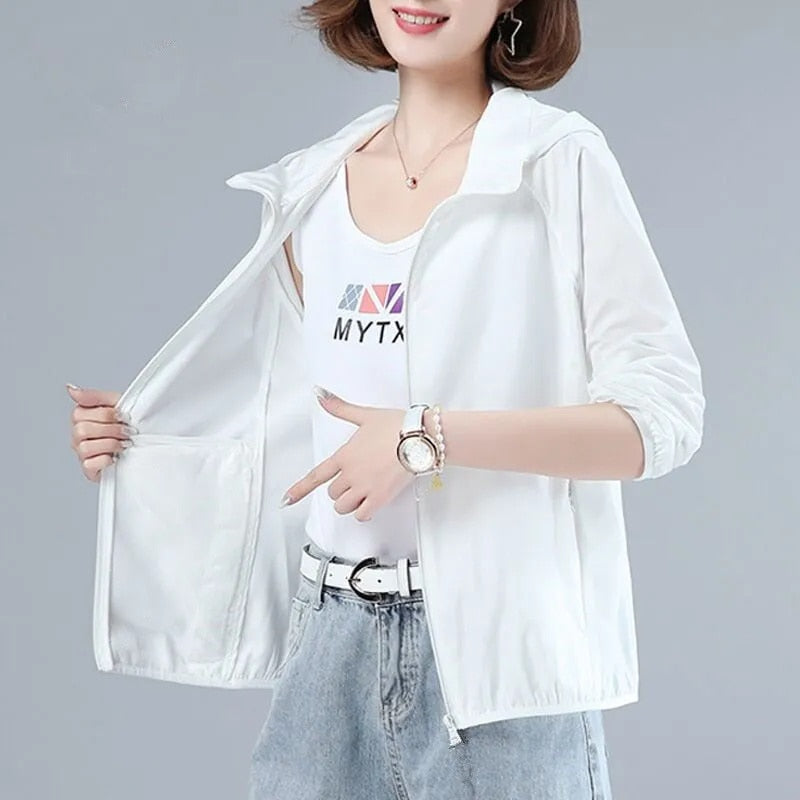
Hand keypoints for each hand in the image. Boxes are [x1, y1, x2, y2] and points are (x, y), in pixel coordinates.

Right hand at [66, 385, 133, 481]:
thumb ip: (94, 396)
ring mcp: (81, 452)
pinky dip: (106, 460)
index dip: (106, 415)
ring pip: (85, 447)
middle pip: (82, 430)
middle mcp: (77, 435)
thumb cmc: (127, 422)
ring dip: (111, 444)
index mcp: (80, 417)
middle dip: (110, 430)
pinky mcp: (89, 469)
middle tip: (127, 431)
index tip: (122, 416)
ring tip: (124, 444)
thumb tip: (70, 388)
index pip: (80, 414)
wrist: (144, 442)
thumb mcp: (116, 403)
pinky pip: (90, 465)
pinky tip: (116, 456)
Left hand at [282, 388, 412, 521]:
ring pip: (343, 507)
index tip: (286, 500)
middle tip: (356, 480)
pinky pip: (361, 515)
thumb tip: (321, 395)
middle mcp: (351, 473)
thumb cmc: (396, 426)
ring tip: (362, 493)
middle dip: (341, 490)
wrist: (419, 438)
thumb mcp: (365, 415)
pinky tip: (370, 505)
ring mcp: (365, 487)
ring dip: (349, 503)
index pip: (316, 476)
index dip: (299, 489)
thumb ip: (340, 408)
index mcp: (344, 455)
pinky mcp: (380, 498)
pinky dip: (363, 513)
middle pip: (333, 493)